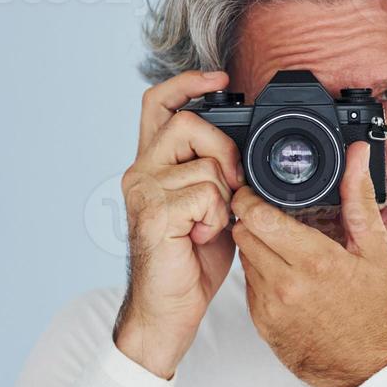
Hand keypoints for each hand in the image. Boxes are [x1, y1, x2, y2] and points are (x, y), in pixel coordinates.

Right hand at [113, 71, 244, 378]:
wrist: (168, 309)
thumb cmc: (190, 260)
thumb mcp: (213, 207)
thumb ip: (219, 175)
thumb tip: (245, 156)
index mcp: (153, 165)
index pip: (158, 103)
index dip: (188, 82)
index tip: (220, 77)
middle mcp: (141, 171)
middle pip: (188, 123)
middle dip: (224, 150)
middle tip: (231, 186)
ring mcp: (143, 191)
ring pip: (205, 164)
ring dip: (223, 197)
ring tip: (209, 225)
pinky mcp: (154, 213)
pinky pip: (205, 194)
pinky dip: (216, 217)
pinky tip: (202, 237)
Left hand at [231, 142, 386, 386]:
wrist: (372, 369)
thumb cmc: (378, 313)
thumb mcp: (375, 251)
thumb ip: (358, 198)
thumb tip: (356, 156)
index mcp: (314, 260)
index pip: (257, 215)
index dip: (250, 196)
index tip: (255, 189)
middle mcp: (286, 284)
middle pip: (243, 232)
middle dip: (252, 217)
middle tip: (269, 212)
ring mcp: (270, 307)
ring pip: (244, 258)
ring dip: (256, 246)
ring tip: (283, 244)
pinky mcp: (263, 326)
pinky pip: (249, 287)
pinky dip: (261, 274)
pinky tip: (286, 275)